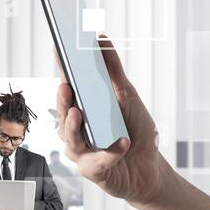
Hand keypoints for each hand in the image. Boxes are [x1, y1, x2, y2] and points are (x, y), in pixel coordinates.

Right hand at [56, 36, 162, 204]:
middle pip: (63, 114)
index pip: (67, 87)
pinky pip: (97, 162)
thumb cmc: (135, 130)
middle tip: (66, 86)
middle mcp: (75, 130)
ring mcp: (82, 152)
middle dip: (63, 100)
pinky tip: (122, 142)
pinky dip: (110, 152)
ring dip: (74, 127)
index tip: (59, 49)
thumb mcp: (128, 96)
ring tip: (80, 113)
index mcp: (82, 109)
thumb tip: (101, 38)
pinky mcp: (93, 171)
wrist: (150, 166)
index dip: (62, 69)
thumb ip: (113, 70)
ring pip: (70, 140)